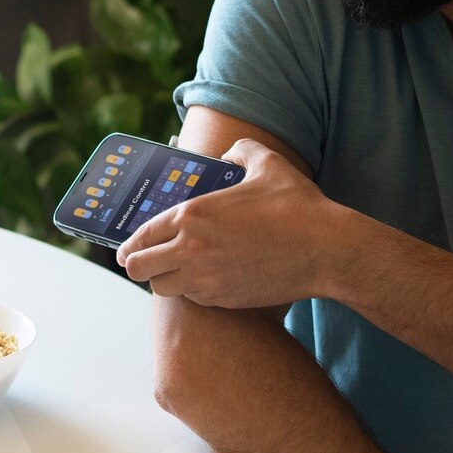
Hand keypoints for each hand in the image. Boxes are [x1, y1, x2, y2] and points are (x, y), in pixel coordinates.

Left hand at [116, 139, 346, 307]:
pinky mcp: (225, 301)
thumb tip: (226, 157)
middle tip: (145, 259)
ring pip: (163, 289)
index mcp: (193, 216)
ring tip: (176, 268)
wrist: (326, 250)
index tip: (126, 247)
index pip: (141, 236)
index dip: (129, 244)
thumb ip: (239, 152)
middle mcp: (191, 251)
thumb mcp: (266, 163)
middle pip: (139, 270)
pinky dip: (193, 290)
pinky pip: (193, 299)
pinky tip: (206, 276)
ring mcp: (207, 280)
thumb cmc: (297, 206)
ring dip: (165, 279)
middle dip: (137, 264)